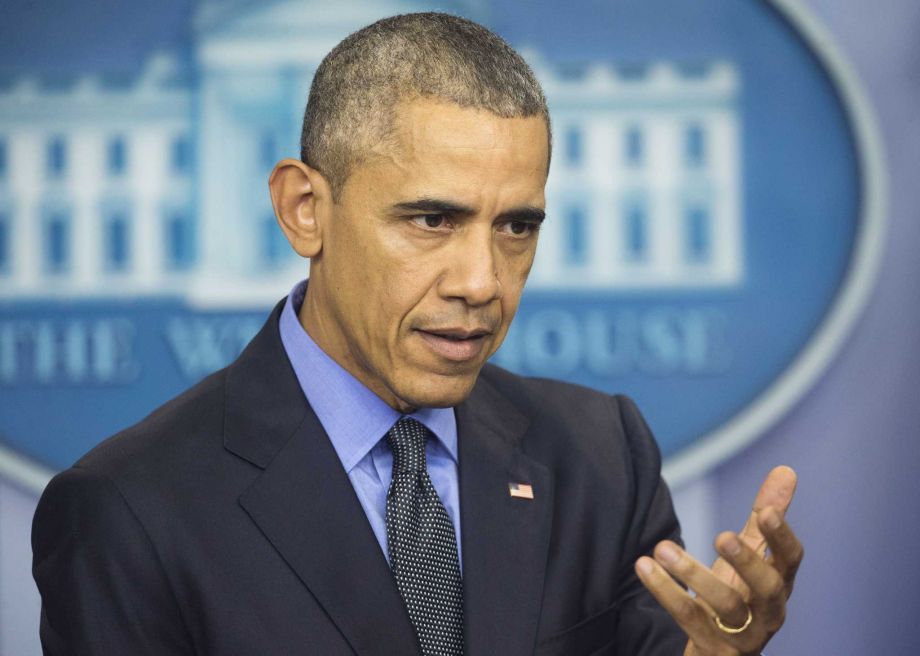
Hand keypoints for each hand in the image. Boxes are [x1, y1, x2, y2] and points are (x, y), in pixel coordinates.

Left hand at [634, 466, 802, 655]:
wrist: (718, 651)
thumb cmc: (738, 594)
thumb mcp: (750, 555)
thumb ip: (765, 516)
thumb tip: (786, 469)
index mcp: (779, 583)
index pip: (791, 560)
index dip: (781, 537)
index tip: (766, 511)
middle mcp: (767, 611)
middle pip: (768, 588)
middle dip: (747, 561)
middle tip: (721, 535)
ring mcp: (741, 634)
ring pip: (726, 606)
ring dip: (694, 574)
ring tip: (663, 548)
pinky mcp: (713, 648)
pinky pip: (689, 620)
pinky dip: (666, 592)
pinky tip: (644, 566)